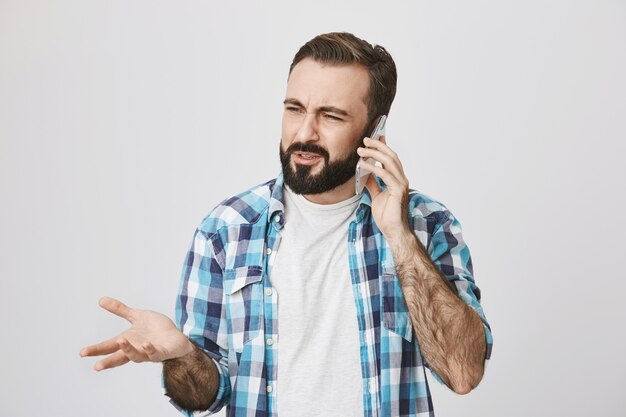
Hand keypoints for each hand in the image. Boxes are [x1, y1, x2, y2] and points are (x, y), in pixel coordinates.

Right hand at [79, 297, 193, 370]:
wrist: (177, 336)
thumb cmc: (157, 329)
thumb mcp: (137, 316)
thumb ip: (120, 310)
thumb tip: (101, 300)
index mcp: (128, 341)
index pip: (109, 347)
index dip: (97, 350)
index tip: (82, 352)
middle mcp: (137, 349)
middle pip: (119, 357)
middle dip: (108, 362)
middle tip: (97, 366)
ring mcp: (149, 352)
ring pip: (137, 356)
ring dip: (129, 350)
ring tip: (121, 341)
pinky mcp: (163, 352)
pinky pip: (155, 353)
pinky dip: (150, 349)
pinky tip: (146, 344)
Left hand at [357, 136, 411, 243]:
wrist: (394, 232)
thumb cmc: (388, 217)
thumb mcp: (376, 196)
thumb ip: (373, 184)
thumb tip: (365, 173)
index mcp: (397, 180)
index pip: (391, 159)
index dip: (383, 146)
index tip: (374, 137)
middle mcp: (401, 179)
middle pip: (391, 156)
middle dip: (378, 145)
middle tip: (365, 139)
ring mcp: (401, 184)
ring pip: (389, 161)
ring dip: (374, 153)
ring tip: (361, 150)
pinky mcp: (398, 190)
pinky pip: (384, 174)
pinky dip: (373, 167)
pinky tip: (363, 164)